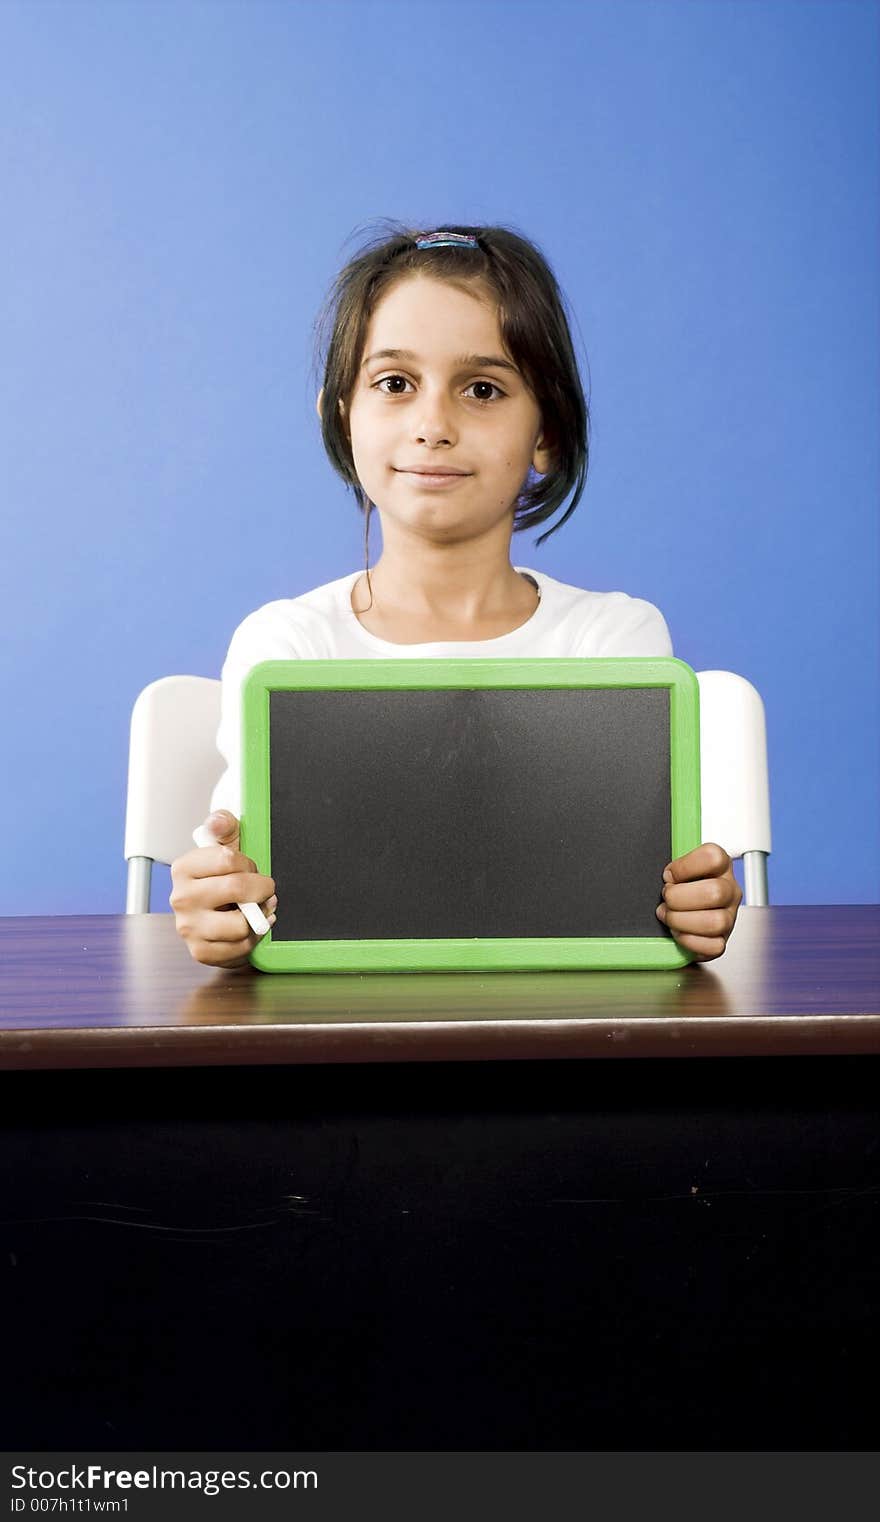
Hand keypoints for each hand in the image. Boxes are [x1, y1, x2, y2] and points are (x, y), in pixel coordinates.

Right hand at [169, 810, 276, 969]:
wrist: (216, 914)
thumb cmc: (223, 878)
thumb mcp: (225, 845)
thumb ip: (224, 825)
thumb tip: (217, 822)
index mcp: (183, 868)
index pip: (229, 859)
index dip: (249, 864)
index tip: (250, 868)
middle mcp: (180, 898)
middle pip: (237, 889)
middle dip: (262, 889)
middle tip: (263, 890)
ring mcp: (189, 927)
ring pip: (241, 923)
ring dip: (259, 916)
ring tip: (256, 909)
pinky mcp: (200, 951)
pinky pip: (240, 947)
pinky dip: (253, 938)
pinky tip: (249, 927)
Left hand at [655, 842, 742, 962]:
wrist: (688, 912)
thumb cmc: (682, 888)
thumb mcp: (678, 870)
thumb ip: (672, 869)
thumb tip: (658, 874)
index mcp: (720, 866)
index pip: (712, 858)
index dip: (684, 867)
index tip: (669, 875)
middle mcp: (729, 890)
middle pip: (714, 892)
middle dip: (679, 898)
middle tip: (666, 900)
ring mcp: (729, 916)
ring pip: (715, 922)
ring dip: (682, 921)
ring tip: (670, 917)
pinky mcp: (723, 939)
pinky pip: (713, 945)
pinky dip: (689, 941)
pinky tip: (680, 932)